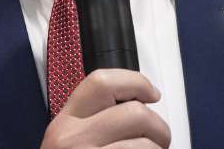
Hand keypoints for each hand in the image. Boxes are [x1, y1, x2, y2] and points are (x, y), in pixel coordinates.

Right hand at [40, 69, 170, 148]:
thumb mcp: (69, 141)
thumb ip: (93, 121)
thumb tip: (138, 105)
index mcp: (64, 122)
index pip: (100, 81)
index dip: (136, 81)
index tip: (152, 93)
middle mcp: (71, 139)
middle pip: (134, 112)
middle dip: (158, 127)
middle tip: (159, 140)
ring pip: (145, 144)